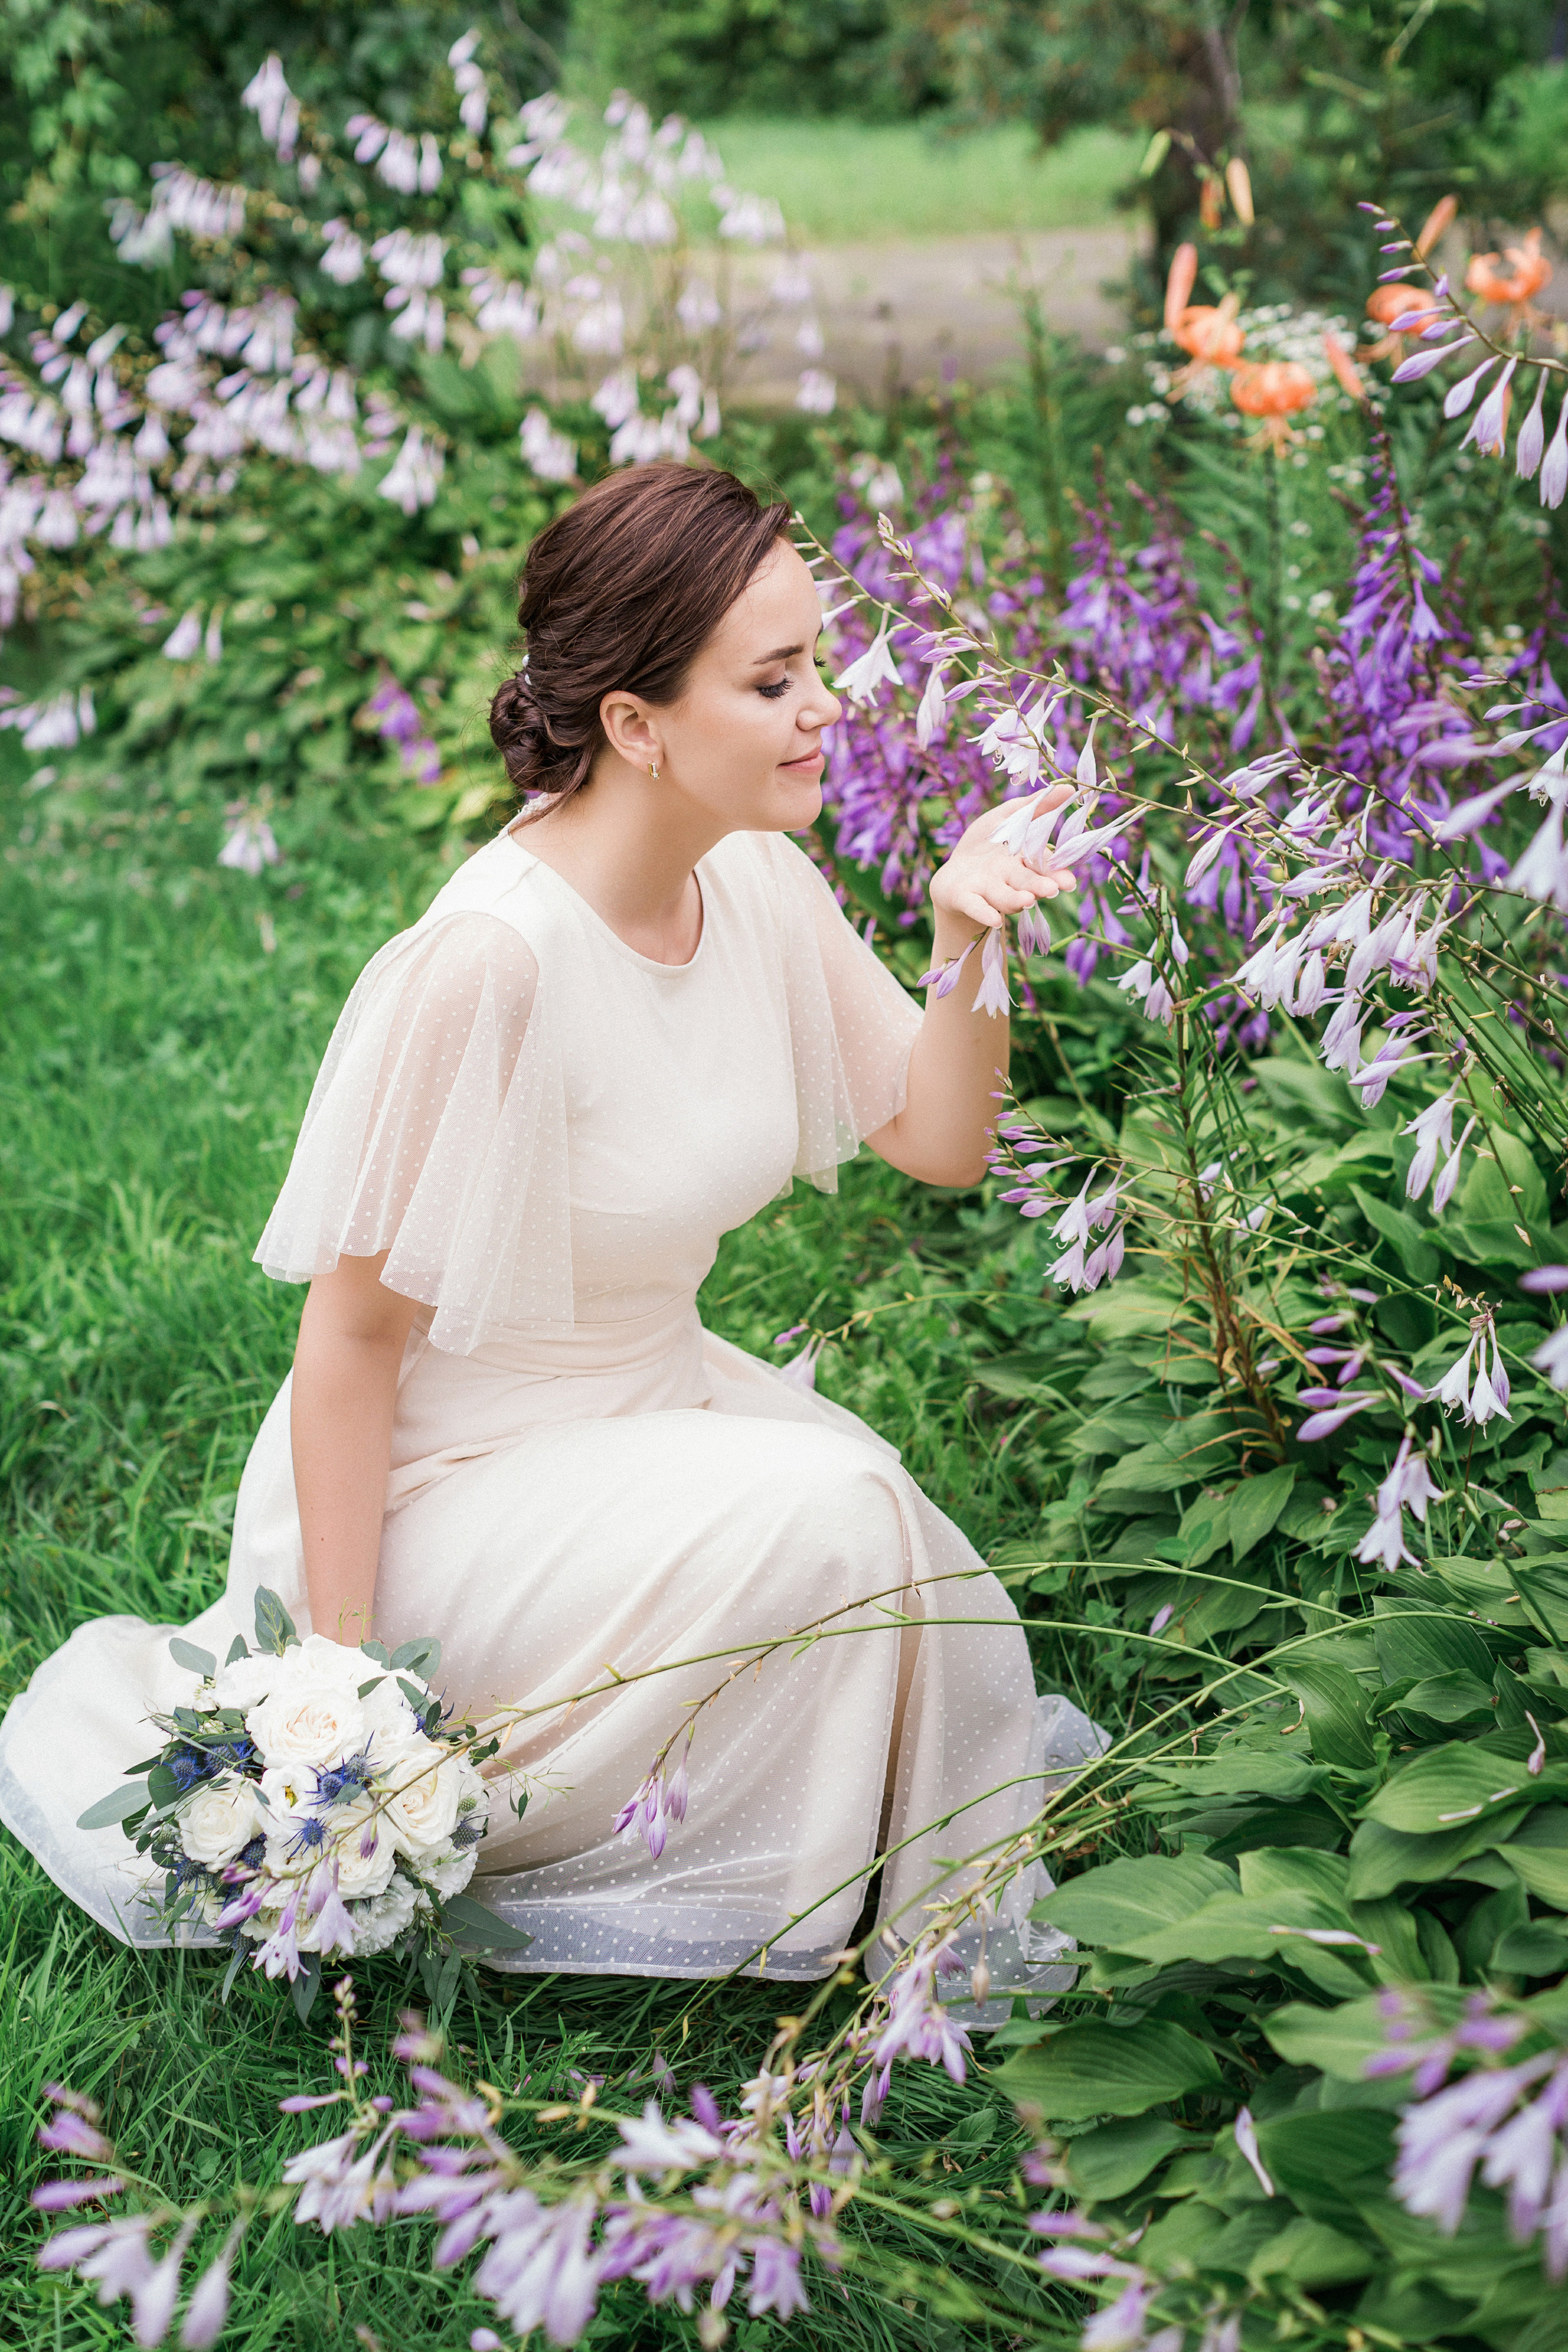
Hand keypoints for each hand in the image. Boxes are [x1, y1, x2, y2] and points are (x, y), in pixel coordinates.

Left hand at [928, 785, 1077, 937]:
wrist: (952, 874)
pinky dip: (984, 912)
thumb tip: (1070, 787)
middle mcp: (1007, 878)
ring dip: (1014, 899)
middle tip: (1052, 890)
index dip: (1056, 874)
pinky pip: (975, 905)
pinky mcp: (964, 897)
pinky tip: (994, 919)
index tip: (1069, 882)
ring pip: (1003, 895)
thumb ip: (1035, 807)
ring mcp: (986, 889)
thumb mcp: (1008, 818)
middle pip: (1025, 882)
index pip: (1043, 866)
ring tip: (1027, 901)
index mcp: (1022, 861)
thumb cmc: (985, 846)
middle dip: (1038, 886)